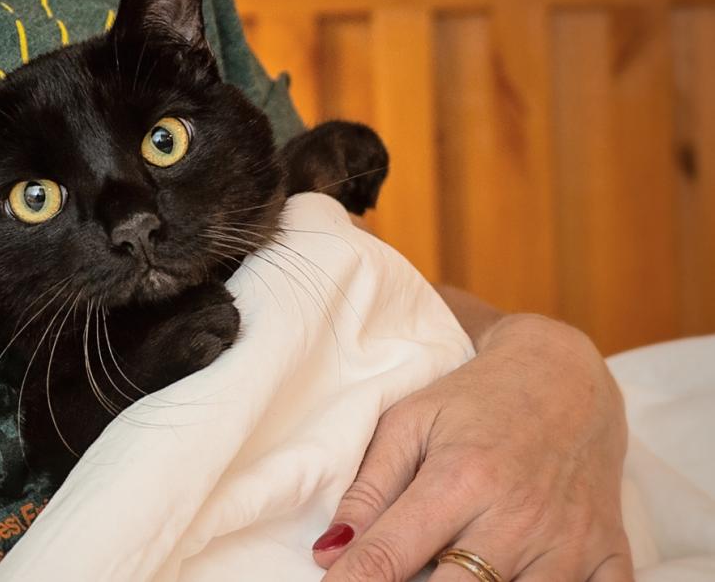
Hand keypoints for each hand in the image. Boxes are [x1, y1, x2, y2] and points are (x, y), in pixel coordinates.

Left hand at [312, 313, 632, 580]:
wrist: (566, 376)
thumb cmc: (475, 400)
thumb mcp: (410, 423)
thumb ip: (368, 490)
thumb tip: (329, 552)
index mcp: (461, 478)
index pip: (392, 555)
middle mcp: (517, 516)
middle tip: (399, 579)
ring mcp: (569, 541)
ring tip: (452, 570)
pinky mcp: (609, 554)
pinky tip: (518, 580)